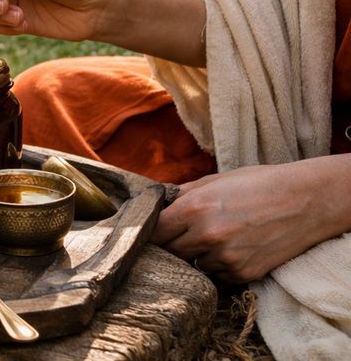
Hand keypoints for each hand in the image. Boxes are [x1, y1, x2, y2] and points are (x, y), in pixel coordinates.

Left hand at [152, 160, 349, 283]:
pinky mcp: (243, 273)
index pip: (153, 231)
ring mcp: (226, 257)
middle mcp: (206, 235)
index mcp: (194, 208)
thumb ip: (182, 194)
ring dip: (196, 256)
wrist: (304, 201)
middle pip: (169, 251)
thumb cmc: (257, 184)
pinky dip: (219, 266)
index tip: (152, 230)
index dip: (150, 231)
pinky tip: (233, 249)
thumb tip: (156, 203)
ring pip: (193, 265)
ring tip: (215, 239)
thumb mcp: (214, 180)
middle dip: (172, 244)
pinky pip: (216, 275)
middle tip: (181, 235)